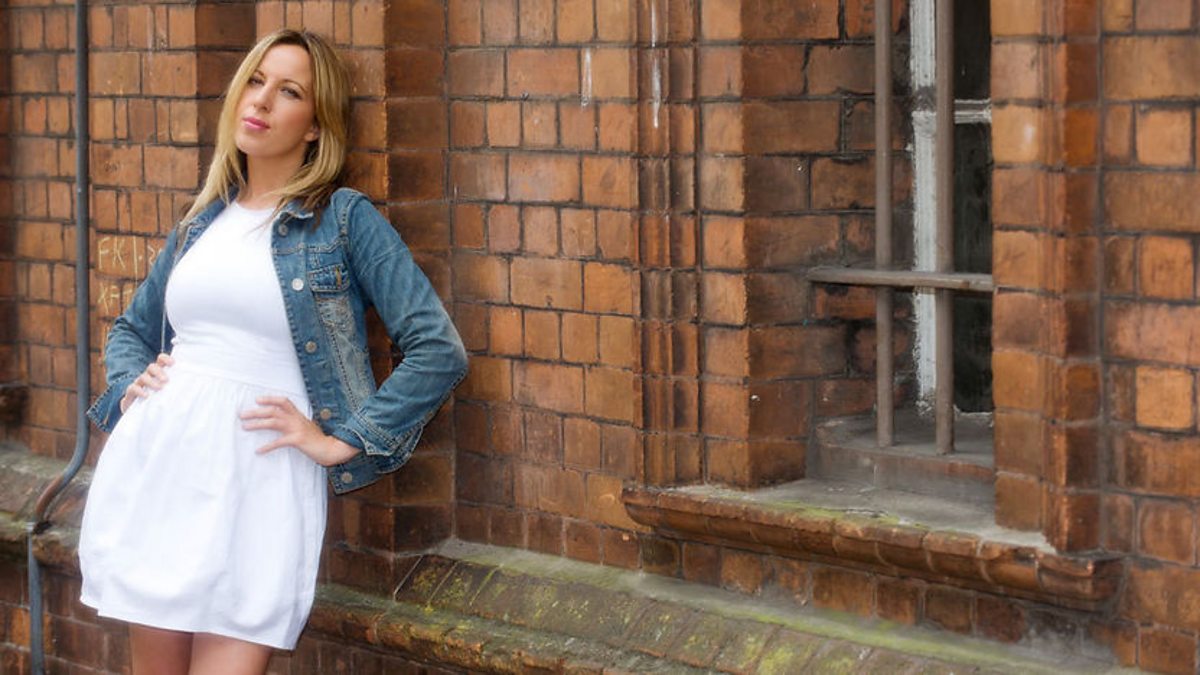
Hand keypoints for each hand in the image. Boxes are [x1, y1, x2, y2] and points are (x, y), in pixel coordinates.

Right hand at [120, 353, 173, 412]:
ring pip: (143, 376)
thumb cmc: (160, 402)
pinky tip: (147, 395)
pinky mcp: (131, 394)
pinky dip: (139, 390)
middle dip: (159, 371)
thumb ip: (179, 389)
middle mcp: (148, 376)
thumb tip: (198, 390)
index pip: (160, 360)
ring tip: (160, 388)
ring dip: (151, 381)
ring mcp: (139, 384)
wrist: (142, 415)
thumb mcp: (171, 394)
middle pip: (152, 367)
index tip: (173, 363)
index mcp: (158, 374)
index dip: (165, 359)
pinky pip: (132, 388)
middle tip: (167, 380)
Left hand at [239, 395, 360, 465]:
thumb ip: (296, 424)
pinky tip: (259, 450)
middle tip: (242, 415)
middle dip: (257, 412)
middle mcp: (297, 419)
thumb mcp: (307, 428)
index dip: (270, 399)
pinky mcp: (298, 440)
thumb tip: (282, 424)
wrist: (333, 448)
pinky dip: (268, 446)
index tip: (257, 400)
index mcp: (299, 416)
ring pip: (274, 422)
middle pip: (274, 411)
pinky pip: (279, 442)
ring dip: (257, 424)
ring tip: (245, 427)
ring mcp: (297, 428)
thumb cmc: (318, 440)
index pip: (284, 401)